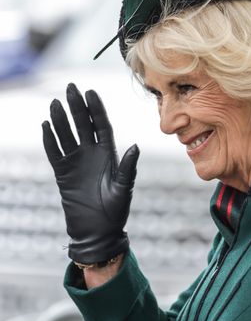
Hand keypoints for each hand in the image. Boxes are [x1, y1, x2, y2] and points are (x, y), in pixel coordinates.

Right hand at [42, 83, 138, 263]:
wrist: (98, 233)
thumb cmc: (115, 213)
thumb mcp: (123, 189)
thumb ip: (127, 168)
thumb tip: (135, 146)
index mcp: (109, 155)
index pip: (102, 126)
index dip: (96, 109)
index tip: (91, 92)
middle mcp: (92, 155)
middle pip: (83, 125)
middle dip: (77, 107)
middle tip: (71, 88)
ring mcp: (76, 163)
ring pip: (66, 135)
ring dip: (60, 120)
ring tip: (55, 103)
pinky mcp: (63, 174)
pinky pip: (54, 153)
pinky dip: (49, 140)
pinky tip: (45, 125)